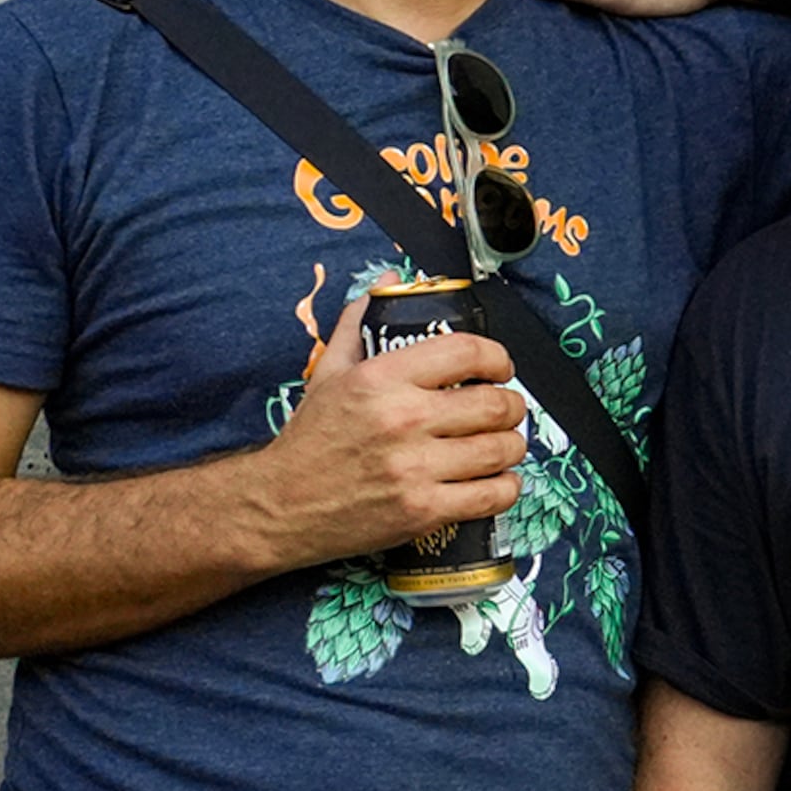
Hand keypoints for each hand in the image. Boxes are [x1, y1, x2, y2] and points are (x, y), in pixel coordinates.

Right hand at [243, 290, 526, 564]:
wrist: (278, 506)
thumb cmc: (310, 439)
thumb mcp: (328, 372)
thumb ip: (359, 323)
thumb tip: (391, 281)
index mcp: (382, 378)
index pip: (467, 352)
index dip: (498, 358)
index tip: (499, 369)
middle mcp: (402, 419)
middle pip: (496, 404)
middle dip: (512, 406)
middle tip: (505, 410)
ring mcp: (414, 468)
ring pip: (501, 449)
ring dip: (512, 446)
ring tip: (501, 445)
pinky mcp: (422, 510)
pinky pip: (493, 495)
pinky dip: (505, 487)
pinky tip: (496, 481)